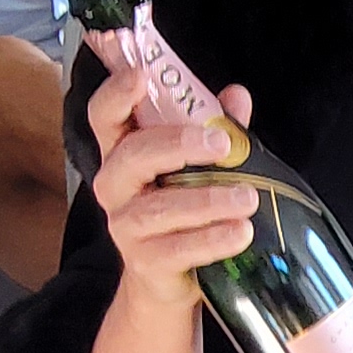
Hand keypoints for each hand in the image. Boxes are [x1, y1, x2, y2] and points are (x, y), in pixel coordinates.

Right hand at [82, 51, 260, 313]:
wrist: (169, 277)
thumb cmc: (182, 204)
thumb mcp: (200, 162)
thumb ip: (216, 126)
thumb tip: (236, 96)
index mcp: (123, 151)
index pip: (104, 116)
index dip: (116, 93)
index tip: (140, 75)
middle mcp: (115, 186)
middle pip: (132, 156)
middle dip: (177, 145)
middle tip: (222, 144)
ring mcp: (126, 227)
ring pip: (158, 208)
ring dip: (206, 200)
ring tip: (247, 198)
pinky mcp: (146, 263)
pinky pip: (177, 250)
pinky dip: (211, 240)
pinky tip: (240, 232)